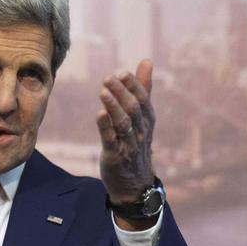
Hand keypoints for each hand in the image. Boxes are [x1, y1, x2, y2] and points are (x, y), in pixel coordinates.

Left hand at [96, 59, 155, 205]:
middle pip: (133, 109)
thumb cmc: (136, 144)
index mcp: (147, 120)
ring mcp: (128, 144)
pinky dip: (106, 127)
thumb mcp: (142, 116)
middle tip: (109, 78)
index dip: (133, 85)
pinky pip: (111, 140)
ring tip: (103, 91)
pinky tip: (99, 114)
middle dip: (122, 92)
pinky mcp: (115, 156)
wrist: (135, 184)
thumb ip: (143, 89)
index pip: (143, 99)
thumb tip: (147, 61)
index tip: (121, 72)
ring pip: (123, 123)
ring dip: (113, 107)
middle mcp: (140, 131)